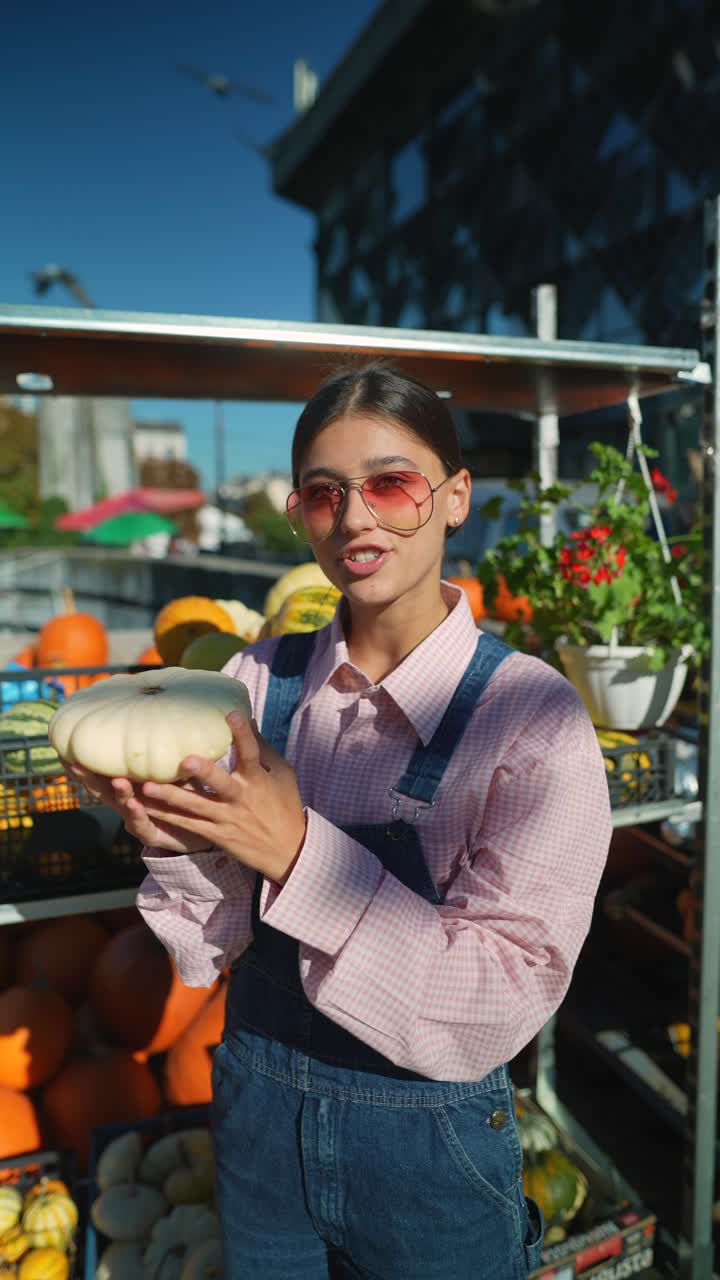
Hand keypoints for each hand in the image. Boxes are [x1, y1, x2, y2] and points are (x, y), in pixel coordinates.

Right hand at [62, 763, 218, 853]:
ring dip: (120, 793)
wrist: (203, 830)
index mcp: (131, 784)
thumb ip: (170, 753)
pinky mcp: (153, 834)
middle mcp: (129, 801)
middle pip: (104, 790)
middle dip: (90, 778)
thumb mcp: (176, 771)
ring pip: (122, 806)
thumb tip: (172, 721)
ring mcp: (138, 819)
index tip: (66, 752)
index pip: (104, 772)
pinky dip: (138, 815)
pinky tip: (136, 805)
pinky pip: (143, 825)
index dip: (86, 764)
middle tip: (77, 763)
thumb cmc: (186, 796)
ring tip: (118, 780)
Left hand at [131, 714, 306, 882]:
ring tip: (147, 786)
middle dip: (203, 772)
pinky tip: (146, 807)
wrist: (287, 850)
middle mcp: (241, 798)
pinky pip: (188, 825)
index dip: (242, 734)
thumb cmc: (285, 805)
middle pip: (220, 783)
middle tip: (184, 760)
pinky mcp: (216, 835)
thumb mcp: (281, 774)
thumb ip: (263, 748)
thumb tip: (247, 718)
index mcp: (258, 779)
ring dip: (171, 797)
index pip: (251, 753)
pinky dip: (167, 816)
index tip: (232, 715)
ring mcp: (226, 818)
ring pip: (196, 807)